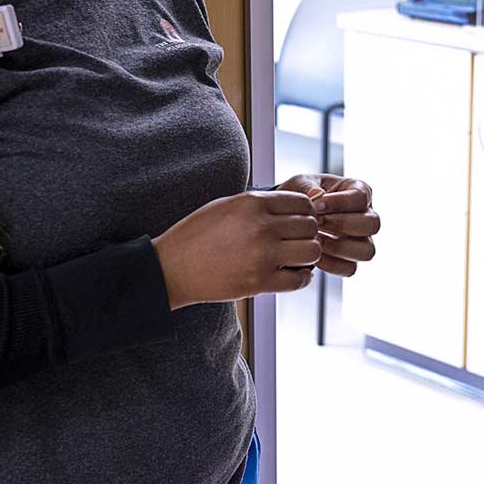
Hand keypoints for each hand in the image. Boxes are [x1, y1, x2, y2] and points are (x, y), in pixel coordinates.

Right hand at [153, 190, 323, 307]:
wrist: (172, 268)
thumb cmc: (197, 235)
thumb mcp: (226, 206)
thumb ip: (260, 204)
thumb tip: (295, 205)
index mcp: (252, 203)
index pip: (302, 202)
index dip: (305, 212)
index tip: (298, 222)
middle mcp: (261, 226)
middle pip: (310, 226)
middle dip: (308, 233)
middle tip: (298, 242)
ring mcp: (262, 255)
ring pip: (311, 251)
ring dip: (308, 256)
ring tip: (296, 259)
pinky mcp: (259, 282)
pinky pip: (299, 280)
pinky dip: (301, 278)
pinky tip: (291, 275)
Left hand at [278, 173, 380, 276]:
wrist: (289, 218)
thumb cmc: (300, 195)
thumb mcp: (299, 183)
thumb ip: (307, 186)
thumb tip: (317, 195)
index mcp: (359, 191)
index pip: (362, 197)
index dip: (341, 202)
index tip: (318, 205)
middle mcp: (365, 216)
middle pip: (373, 224)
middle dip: (344, 224)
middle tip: (318, 223)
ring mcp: (361, 241)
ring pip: (367, 251)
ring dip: (340, 247)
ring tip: (317, 240)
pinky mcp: (350, 260)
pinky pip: (350, 268)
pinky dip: (332, 264)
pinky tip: (314, 254)